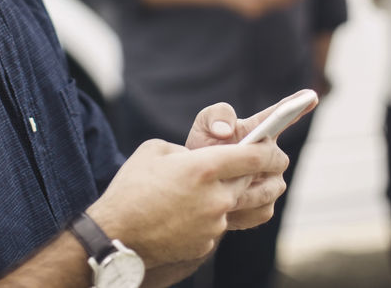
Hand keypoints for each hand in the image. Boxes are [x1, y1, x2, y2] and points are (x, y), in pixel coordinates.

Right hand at [89, 138, 287, 265]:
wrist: (116, 235)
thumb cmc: (131, 188)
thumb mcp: (155, 150)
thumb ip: (186, 150)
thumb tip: (198, 157)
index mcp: (204, 168)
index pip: (255, 156)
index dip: (270, 149)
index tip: (275, 146)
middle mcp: (216, 197)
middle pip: (254, 181)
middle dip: (261, 172)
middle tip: (261, 165)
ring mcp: (214, 224)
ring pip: (238, 204)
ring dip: (236, 193)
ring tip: (226, 186)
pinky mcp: (206, 244)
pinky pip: (219, 223)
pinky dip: (212, 215)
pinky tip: (192, 211)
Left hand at [182, 93, 314, 229]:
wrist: (193, 186)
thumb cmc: (201, 149)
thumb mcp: (204, 125)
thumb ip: (216, 116)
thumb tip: (226, 131)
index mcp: (259, 130)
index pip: (282, 115)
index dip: (298, 106)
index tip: (311, 95)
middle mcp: (272, 156)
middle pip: (277, 161)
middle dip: (257, 164)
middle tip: (231, 168)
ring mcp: (272, 183)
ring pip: (271, 189)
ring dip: (245, 190)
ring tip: (222, 189)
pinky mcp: (264, 207)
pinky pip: (261, 210)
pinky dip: (242, 210)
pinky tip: (224, 208)